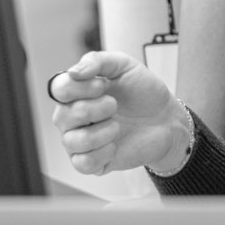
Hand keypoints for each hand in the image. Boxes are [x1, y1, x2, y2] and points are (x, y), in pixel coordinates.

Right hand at [48, 50, 195, 175]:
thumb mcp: (124, 65)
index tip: (103, 86)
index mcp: (75, 93)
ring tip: (117, 126)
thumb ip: (97, 61)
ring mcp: (79, 141)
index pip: (58, 89)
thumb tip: (72, 72)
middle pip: (63, 116)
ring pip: (72, 142)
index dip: (80, 88)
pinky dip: (103, 152)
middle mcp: (71, 118)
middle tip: (114, 105)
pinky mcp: (91, 163)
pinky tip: (115, 144)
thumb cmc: (142, 91)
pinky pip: (83, 163)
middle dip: (96, 109)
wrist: (166, 118)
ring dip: (102, 132)